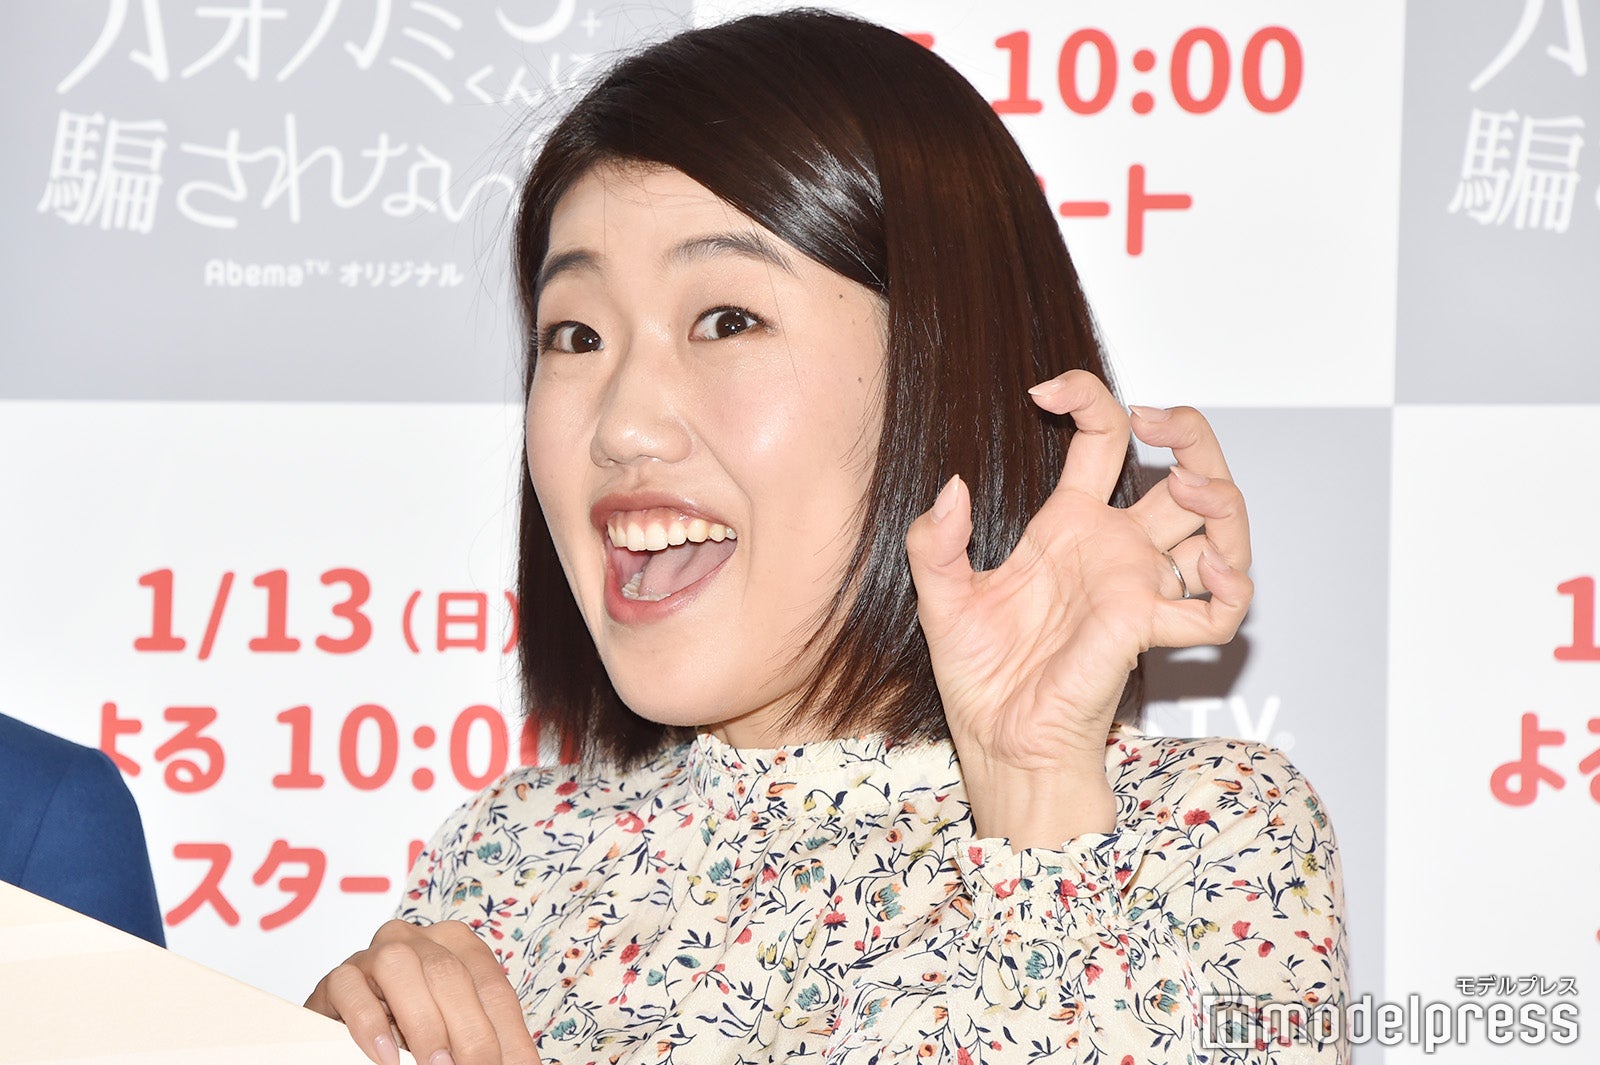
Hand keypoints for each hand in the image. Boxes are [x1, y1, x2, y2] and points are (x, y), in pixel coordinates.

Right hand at [305, 919, 540, 1064]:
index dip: (507, 1032)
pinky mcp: (338, 977)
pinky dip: (370, 1026)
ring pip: (400, 969)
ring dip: (423, 1024)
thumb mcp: (457, 1027)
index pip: (491, 987)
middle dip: (470, 1032)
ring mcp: (373, 953)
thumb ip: (487, 1039)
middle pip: (450, 976)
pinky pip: (352, 990)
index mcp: (458, 943)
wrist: (349, 1025)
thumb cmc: (414, 1026)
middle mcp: (417, 939)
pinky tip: (386, 1058)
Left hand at [903, 370, 1252, 847]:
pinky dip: (1230, 585)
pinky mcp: (1149, 629)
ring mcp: (1139, 585)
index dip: (1087, 398)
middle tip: (1156, 420)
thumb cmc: (978, 673)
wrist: (996, 738)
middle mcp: (1115, 548)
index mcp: (1069, 525)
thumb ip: (936, 539)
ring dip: (1221, 494)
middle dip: (1190, 432)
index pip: (1103, 439)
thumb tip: (951, 486)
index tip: (1046, 391)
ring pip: (1219, 525)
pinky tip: (1208, 565)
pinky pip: (1219, 610)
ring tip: (1188, 484)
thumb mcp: (940, 594)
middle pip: (1186, 469)